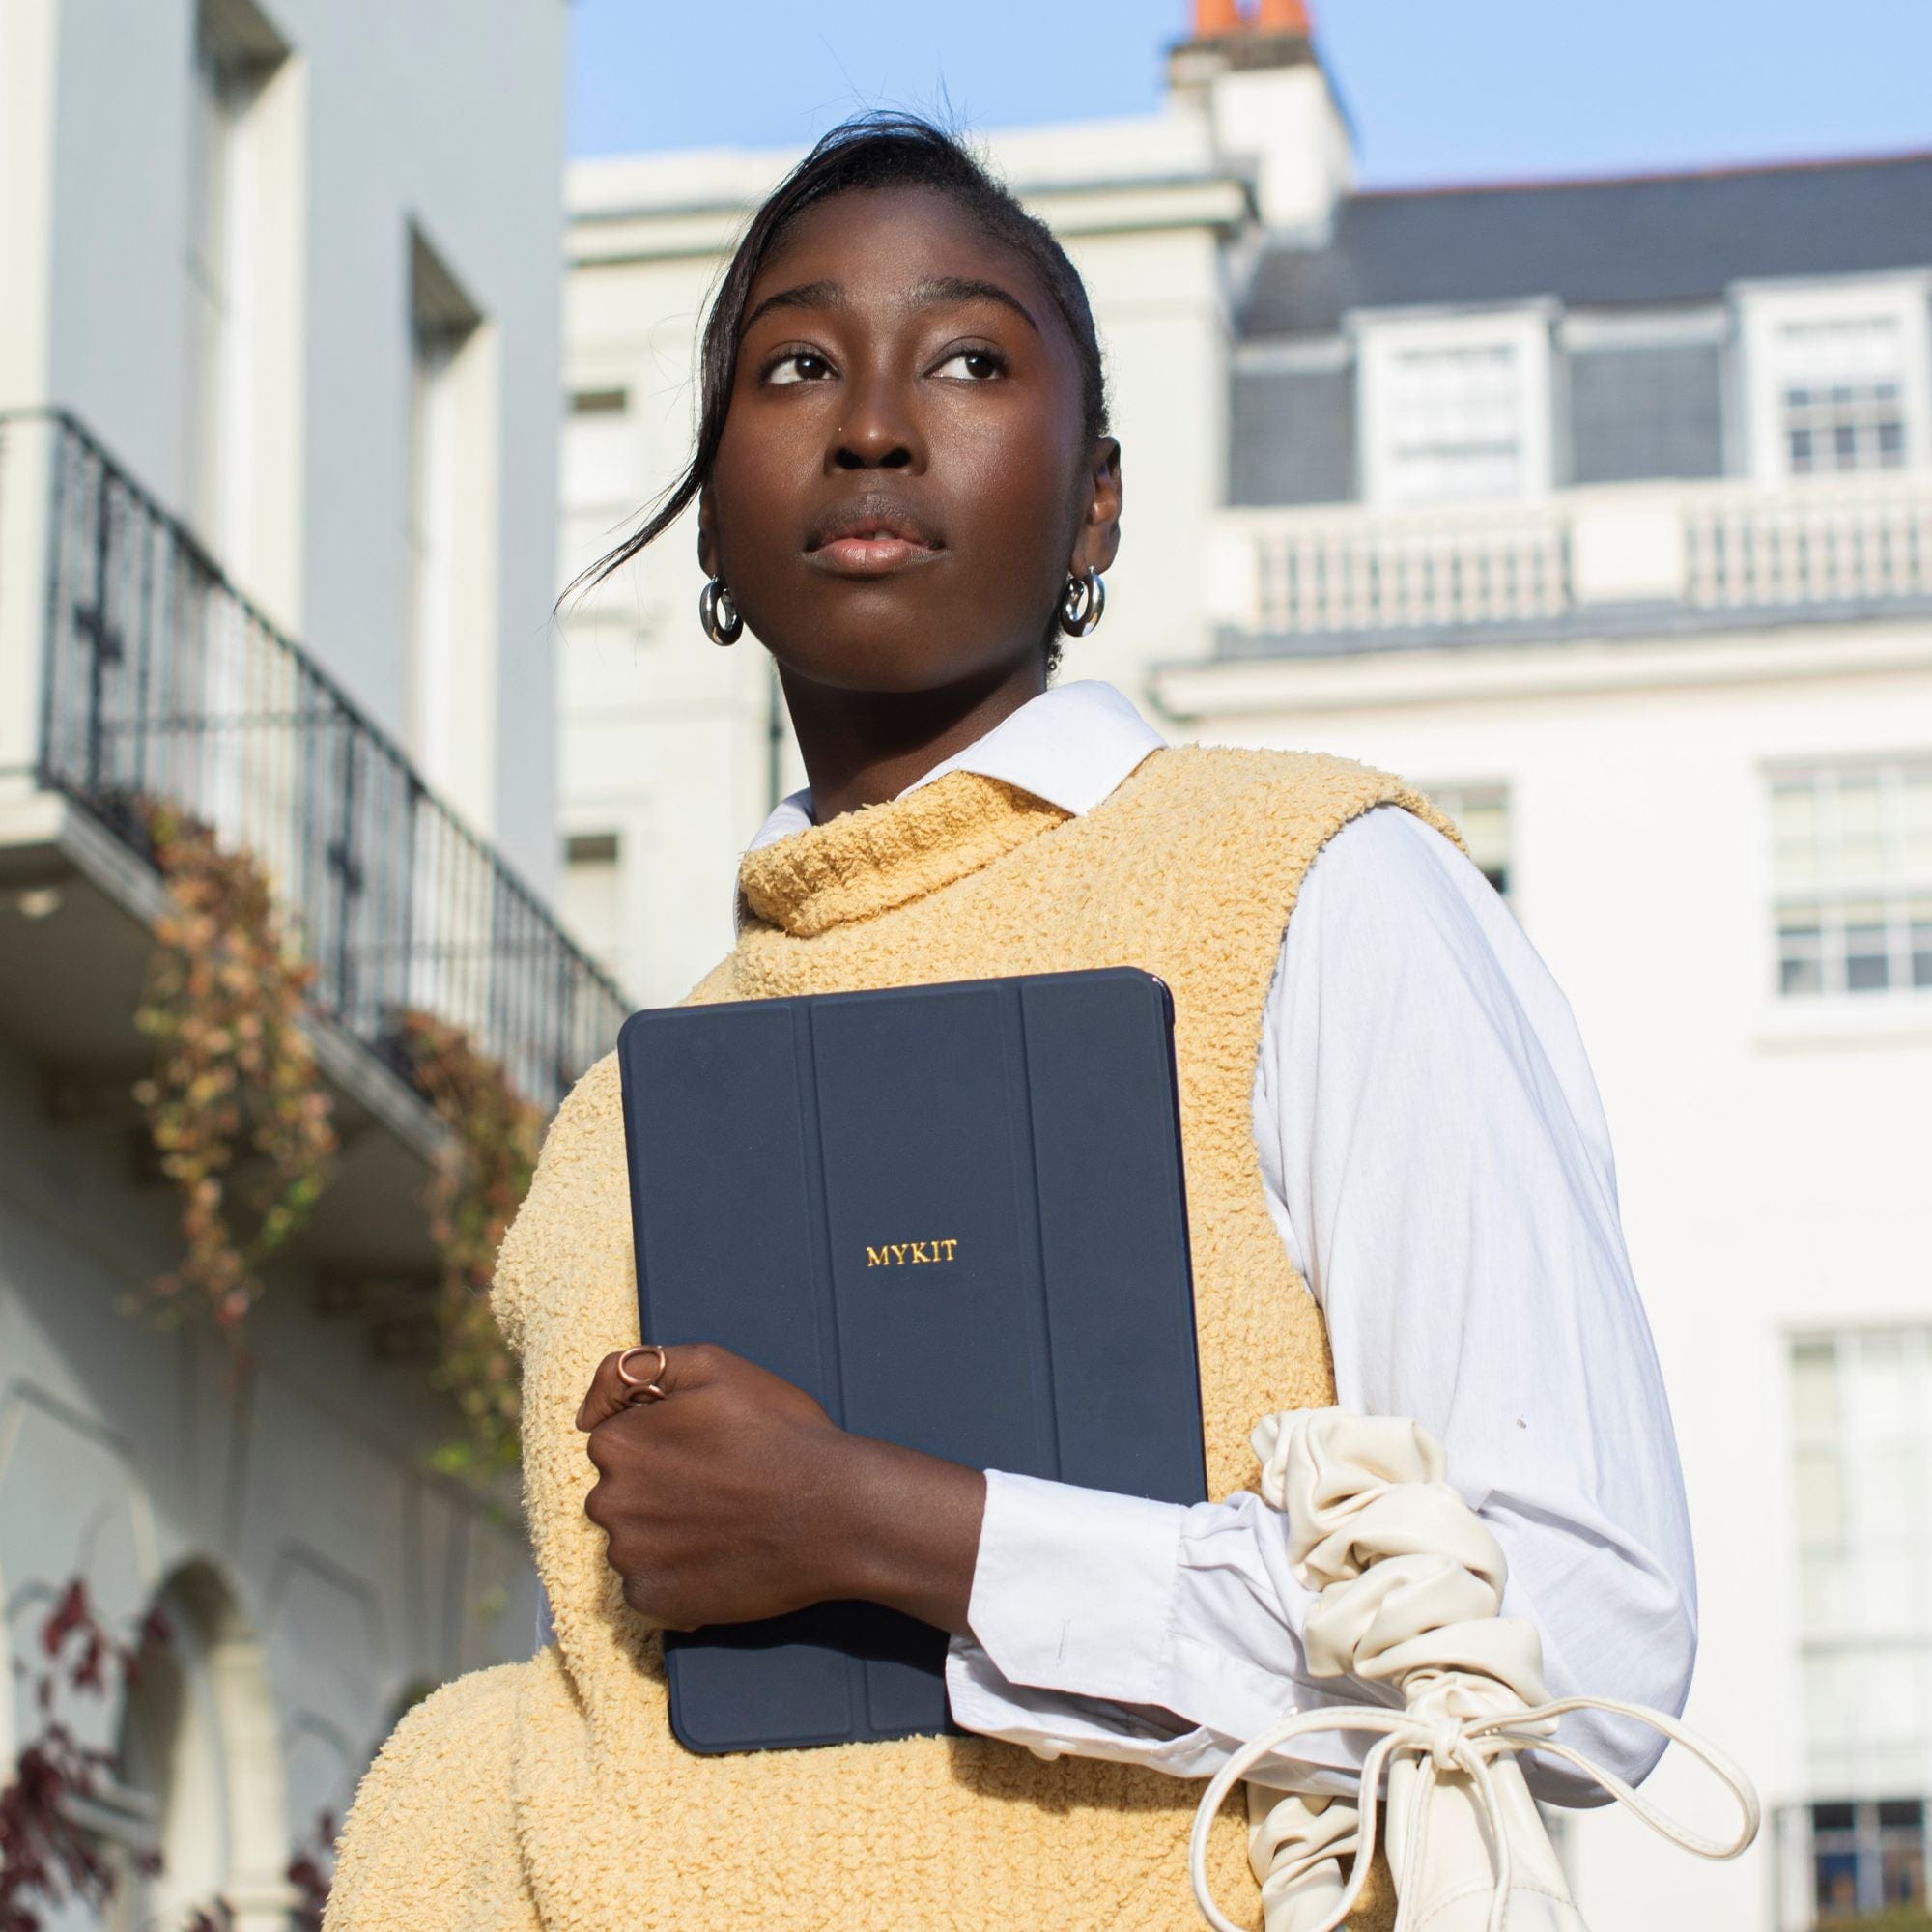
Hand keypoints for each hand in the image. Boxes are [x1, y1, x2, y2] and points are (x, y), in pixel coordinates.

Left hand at [576, 1343, 985, 1633]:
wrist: (836, 1514)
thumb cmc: (780, 1434)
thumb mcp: (712, 1366)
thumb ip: (635, 1367)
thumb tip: (585, 1414)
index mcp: (616, 1443)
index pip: (616, 1440)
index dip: (664, 1441)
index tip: (707, 1449)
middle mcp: (608, 1502)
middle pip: (620, 1492)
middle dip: (659, 1488)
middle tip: (722, 1487)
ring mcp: (628, 1558)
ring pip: (633, 1540)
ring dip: (666, 1534)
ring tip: (725, 1523)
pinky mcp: (653, 1603)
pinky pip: (648, 1586)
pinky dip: (677, 1576)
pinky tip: (719, 1557)